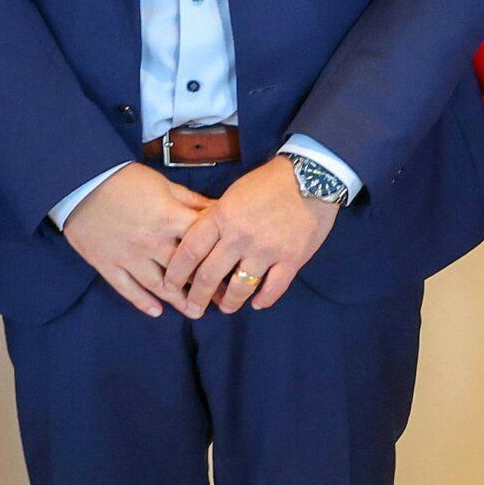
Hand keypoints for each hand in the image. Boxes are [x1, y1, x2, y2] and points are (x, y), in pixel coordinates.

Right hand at [63, 163, 211, 316]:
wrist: (79, 181)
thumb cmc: (125, 179)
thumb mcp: (164, 184)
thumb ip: (191, 201)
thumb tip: (219, 209)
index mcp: (167, 218)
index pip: (201, 241)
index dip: (219, 254)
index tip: (234, 266)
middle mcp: (150, 242)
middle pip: (184, 270)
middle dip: (205, 286)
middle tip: (222, 299)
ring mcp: (128, 256)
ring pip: (158, 285)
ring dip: (178, 300)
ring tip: (196, 312)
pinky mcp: (107, 264)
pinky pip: (126, 288)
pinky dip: (142, 302)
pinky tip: (157, 312)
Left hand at [163, 157, 339, 316]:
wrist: (312, 176)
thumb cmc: (270, 181)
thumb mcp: (234, 193)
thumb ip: (217, 217)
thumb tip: (201, 241)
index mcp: (222, 217)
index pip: (189, 251)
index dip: (177, 273)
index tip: (171, 285)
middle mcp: (239, 237)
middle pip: (209, 276)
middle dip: (197, 296)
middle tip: (193, 308)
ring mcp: (266, 251)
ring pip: (239, 288)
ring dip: (229, 303)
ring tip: (226, 308)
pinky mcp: (291, 259)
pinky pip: (273, 288)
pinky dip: (263, 300)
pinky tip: (257, 303)